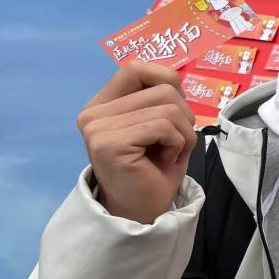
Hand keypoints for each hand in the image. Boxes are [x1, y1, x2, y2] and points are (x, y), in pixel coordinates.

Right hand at [77, 62, 198, 223]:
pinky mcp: (109, 143)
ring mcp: (97, 128)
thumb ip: (160, 97)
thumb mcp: (161, 124)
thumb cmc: (153, 169)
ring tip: (170, 154)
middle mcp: (94, 113)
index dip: (166, 79)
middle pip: (162, 88)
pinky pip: (164, 126)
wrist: (143, 210)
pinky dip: (178, 143)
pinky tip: (165, 161)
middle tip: (175, 143)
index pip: (135, 68)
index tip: (175, 108)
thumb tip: (174, 77)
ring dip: (184, 133)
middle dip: (184, 116)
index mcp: (103, 105)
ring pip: (168, 106)